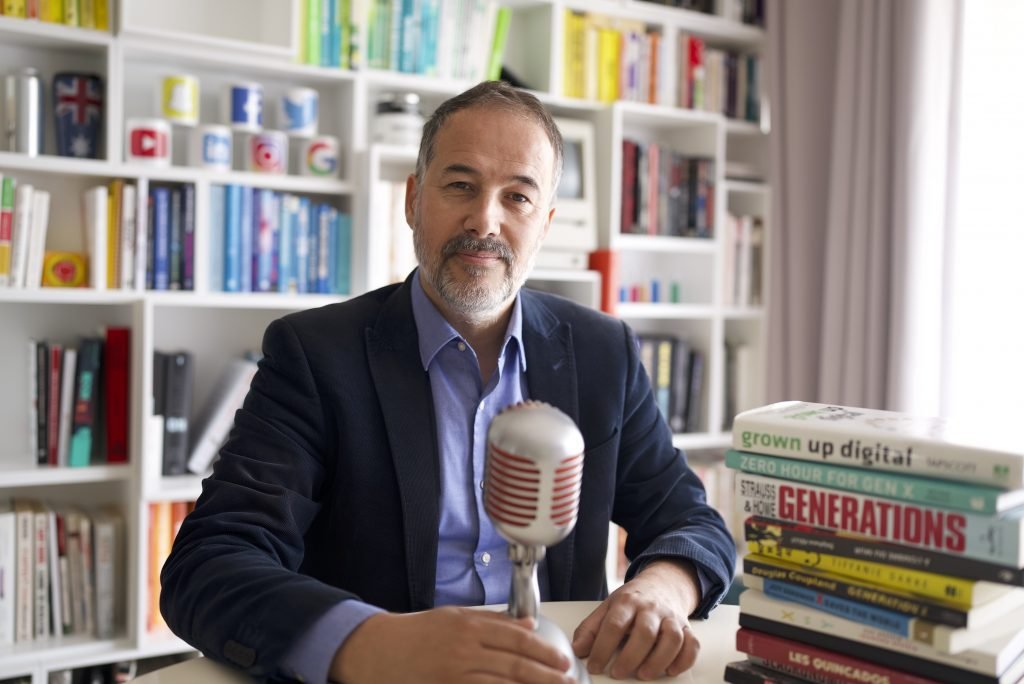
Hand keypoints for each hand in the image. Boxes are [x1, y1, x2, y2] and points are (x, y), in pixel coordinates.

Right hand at [330, 606, 575, 683]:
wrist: (378, 651)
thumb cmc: (416, 632)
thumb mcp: (453, 617)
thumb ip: (492, 620)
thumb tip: (527, 626)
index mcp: (468, 627)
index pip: (516, 638)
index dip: (543, 650)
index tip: (561, 659)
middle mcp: (464, 651)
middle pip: (515, 665)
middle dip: (546, 675)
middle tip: (567, 680)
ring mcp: (455, 676)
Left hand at [572, 560, 700, 679]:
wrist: (662, 583)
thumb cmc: (632, 601)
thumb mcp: (607, 607)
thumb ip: (590, 629)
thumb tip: (576, 650)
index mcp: (627, 602)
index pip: (614, 624)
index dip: (602, 647)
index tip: (594, 665)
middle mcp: (651, 608)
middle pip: (645, 632)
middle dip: (631, 656)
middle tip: (617, 672)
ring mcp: (671, 617)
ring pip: (672, 638)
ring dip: (658, 659)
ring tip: (643, 674)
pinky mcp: (686, 627)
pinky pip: (692, 644)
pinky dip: (684, 660)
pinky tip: (670, 670)